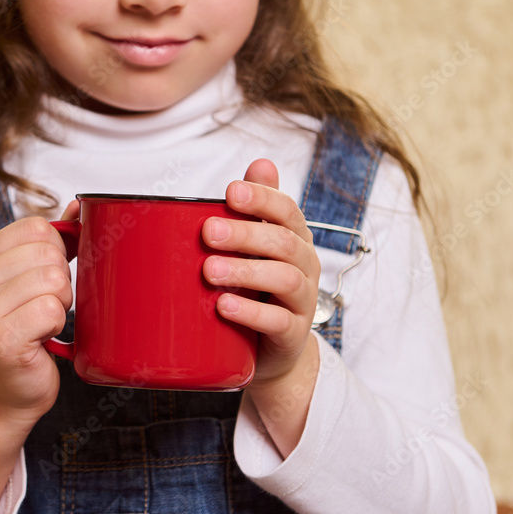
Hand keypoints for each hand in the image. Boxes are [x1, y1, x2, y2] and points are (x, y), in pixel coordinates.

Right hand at [0, 200, 77, 423]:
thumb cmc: (19, 336)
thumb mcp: (27, 282)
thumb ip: (51, 244)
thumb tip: (79, 207)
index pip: (37, 227)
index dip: (58, 251)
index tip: (45, 279)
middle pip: (49, 252)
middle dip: (61, 281)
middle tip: (42, 308)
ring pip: (55, 280)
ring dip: (61, 305)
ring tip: (41, 324)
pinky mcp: (1, 338)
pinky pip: (52, 311)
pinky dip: (56, 326)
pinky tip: (40, 339)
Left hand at [201, 159, 320, 385]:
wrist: (271, 351)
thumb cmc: (259, 289)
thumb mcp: (255, 247)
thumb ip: (256, 209)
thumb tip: (261, 162)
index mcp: (293, 238)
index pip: (286, 210)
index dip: (262, 198)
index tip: (230, 192)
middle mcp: (304, 265)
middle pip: (282, 242)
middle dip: (245, 234)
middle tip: (208, 232)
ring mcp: (302, 300)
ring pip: (284, 278)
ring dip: (246, 271)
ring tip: (210, 270)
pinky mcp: (293, 333)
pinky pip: (278, 321)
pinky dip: (250, 313)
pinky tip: (224, 306)